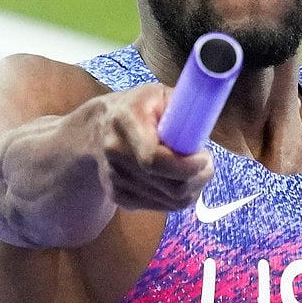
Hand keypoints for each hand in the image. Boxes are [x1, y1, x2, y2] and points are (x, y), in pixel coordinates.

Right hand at [95, 83, 214, 210]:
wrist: (94, 130)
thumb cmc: (137, 108)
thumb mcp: (159, 95)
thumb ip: (183, 107)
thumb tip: (205, 123)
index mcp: (126, 122)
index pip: (154, 159)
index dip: (186, 166)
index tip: (205, 156)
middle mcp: (116, 154)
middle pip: (169, 186)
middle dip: (198, 178)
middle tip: (207, 163)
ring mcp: (115, 180)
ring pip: (171, 202)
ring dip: (193, 188)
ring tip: (194, 167)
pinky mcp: (119, 198)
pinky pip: (163, 207)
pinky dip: (178, 196)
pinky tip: (176, 177)